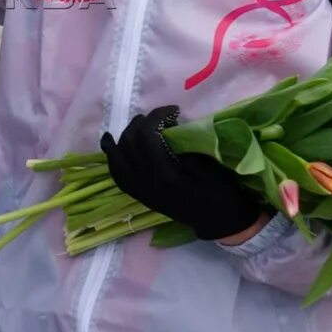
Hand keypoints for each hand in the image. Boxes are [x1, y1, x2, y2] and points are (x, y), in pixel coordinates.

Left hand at [101, 107, 264, 242]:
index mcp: (166, 176)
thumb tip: (170, 131)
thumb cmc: (221, 193)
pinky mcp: (139, 195)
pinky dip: (112, 155)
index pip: (147, 137)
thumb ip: (188, 151)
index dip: (156, 117)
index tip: (174, 110)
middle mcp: (146, 183)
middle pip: (130, 144)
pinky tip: (110, 141)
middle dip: (142, 124)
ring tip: (140, 124)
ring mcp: (140, 191)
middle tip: (161, 117)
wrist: (218, 221)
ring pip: (118, 157)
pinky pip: (117, 173)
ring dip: (126, 136)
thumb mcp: (212, 169)